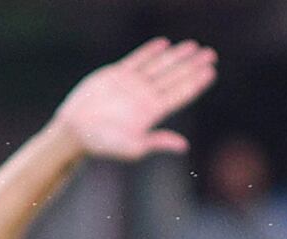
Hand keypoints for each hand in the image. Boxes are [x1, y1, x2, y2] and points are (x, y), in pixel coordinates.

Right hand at [51, 38, 216, 161]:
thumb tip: (184, 146)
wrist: (75, 131)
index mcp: (152, 113)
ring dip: (177, 56)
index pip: (179, 94)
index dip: (196, 83)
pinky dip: (150, 52)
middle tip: (211, 54)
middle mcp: (145, 97)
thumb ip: (157, 142)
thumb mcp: (132, 147)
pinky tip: (164, 45)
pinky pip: (137, 60)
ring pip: (159, 66)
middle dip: (192, 66)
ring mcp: (132, 84)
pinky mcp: (116, 75)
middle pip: (174, 77)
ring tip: (193, 46)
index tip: (211, 72)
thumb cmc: (103, 144)